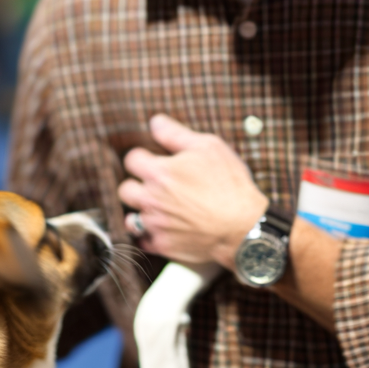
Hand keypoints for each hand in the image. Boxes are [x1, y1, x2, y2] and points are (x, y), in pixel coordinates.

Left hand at [118, 114, 267, 268]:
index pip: (131, 159)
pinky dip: (149, 235)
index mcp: (159, 172)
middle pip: (125, 189)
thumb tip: (155, 122)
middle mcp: (151, 198)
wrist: (243, 226)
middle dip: (137, 185)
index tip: (154, 161)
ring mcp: (155, 224)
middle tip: (155, 186)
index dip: (143, 158)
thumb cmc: (229, 184)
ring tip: (158, 208)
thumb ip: (176, 134)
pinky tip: (163, 228)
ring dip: (141, 211)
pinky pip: (142, 240)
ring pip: (131, 217)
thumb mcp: (209, 147)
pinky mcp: (162, 245)